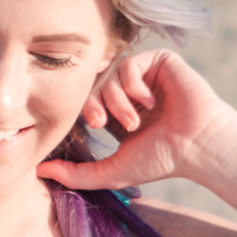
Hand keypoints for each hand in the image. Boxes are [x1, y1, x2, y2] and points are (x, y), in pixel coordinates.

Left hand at [37, 49, 236, 196]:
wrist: (196, 146)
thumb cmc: (161, 160)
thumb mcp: (111, 171)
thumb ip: (75, 175)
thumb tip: (39, 172)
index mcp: (118, 112)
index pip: (87, 100)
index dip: (86, 109)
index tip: (96, 124)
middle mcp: (131, 91)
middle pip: (93, 84)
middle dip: (95, 102)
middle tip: (104, 121)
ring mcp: (145, 75)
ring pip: (110, 74)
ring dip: (117, 99)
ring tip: (135, 120)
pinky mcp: (159, 61)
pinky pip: (130, 63)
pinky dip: (133, 83)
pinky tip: (150, 102)